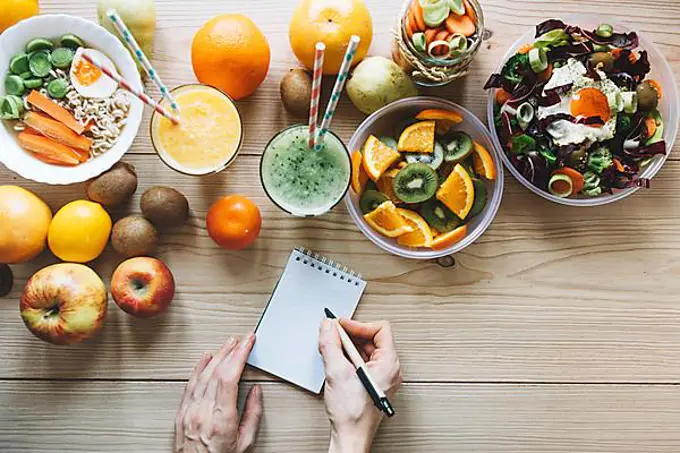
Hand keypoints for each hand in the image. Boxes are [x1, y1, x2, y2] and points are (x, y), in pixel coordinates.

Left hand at [175, 334, 262, 452]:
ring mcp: (189, 413)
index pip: (229, 377)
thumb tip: (256, 392)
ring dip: (217, 355)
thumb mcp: (245, 443)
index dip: (239, 355)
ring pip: (202, 375)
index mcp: (221, 420)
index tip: (248, 343)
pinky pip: (189, 384)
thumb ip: (253, 415)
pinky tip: (205, 358)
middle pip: (216, 372)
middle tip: (243, 339)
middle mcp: (202, 413)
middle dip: (231, 351)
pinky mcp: (181, 414)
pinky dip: (198, 368)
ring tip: (228, 344)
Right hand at [318, 319, 401, 452]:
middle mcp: (390, 370)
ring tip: (334, 350)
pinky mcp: (374, 385)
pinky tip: (338, 363)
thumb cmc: (352, 414)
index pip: (380, 329)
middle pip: (373, 339)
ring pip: (367, 351)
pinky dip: (350, 359)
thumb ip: (330, 344)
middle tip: (334, 335)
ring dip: (349, 347)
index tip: (341, 326)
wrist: (351, 437)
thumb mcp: (337, 372)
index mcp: (389, 364)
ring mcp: (383, 378)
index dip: (358, 324)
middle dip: (352, 335)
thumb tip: (328, 326)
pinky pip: (364, 363)